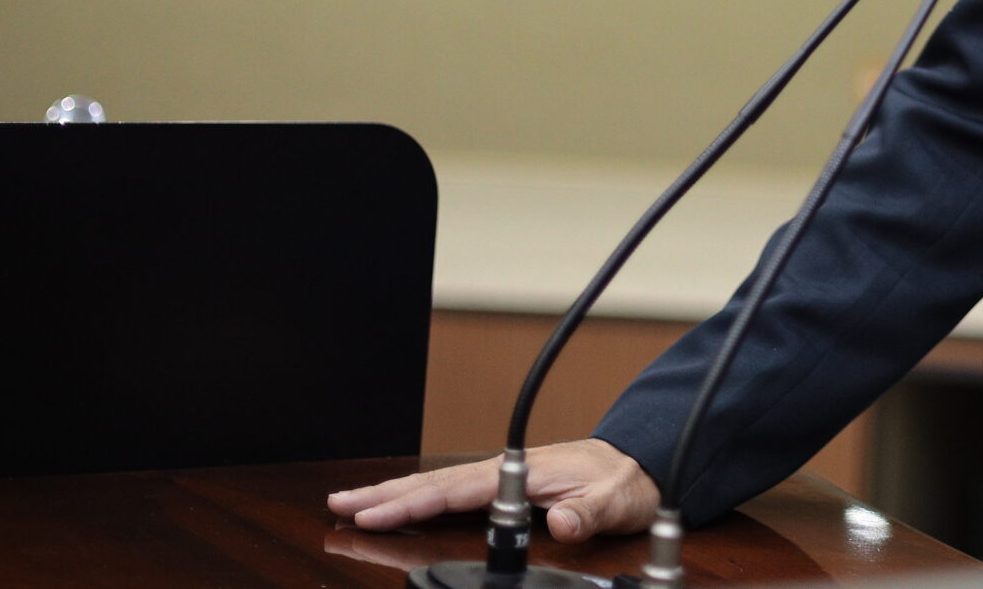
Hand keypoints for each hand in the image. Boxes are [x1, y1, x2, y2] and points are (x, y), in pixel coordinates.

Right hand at [328, 439, 660, 541]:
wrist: (645, 463)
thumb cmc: (629, 481)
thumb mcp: (618, 500)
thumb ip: (589, 511)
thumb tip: (559, 519)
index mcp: (523, 470)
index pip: (455, 490)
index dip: (412, 503)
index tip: (371, 514)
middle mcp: (505, 471)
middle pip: (434, 483)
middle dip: (384, 494)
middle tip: (336, 502)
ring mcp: (503, 478)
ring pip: (439, 486)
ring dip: (395, 495)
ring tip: (351, 503)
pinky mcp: (507, 488)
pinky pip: (453, 493)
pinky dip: (420, 499)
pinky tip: (400, 507)